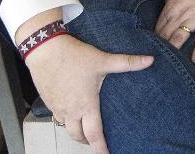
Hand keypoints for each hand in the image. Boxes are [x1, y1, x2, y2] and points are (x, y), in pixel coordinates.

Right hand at [26, 33, 152, 153]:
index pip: (93, 133)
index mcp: (85, 104)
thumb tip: (150, 60)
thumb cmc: (73, 56)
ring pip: (66, 127)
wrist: (44, 50)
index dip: (100, 147)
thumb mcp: (103, 60)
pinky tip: (73, 111)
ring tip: (86, 128)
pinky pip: (58, 117)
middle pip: (78, 135)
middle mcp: (70, 110)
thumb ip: (127, 63)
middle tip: (98, 141)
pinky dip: (66, 120)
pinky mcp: (48, 101)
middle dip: (88, 141)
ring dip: (76, 131)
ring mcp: (57, 107)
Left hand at [153, 0, 194, 61]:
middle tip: (156, 56)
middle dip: (160, 45)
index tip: (153, 45)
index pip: (159, 25)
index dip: (155, 36)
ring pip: (179, 38)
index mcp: (172, 6)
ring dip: (172, 49)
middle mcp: (181, 14)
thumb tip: (165, 10)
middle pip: (166, 34)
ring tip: (168, 61)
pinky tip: (194, 60)